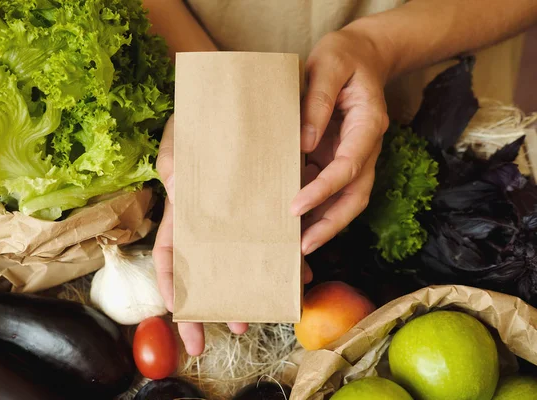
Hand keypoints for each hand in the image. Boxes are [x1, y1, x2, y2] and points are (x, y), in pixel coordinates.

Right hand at [153, 116, 312, 355]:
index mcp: (184, 211)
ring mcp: (242, 214)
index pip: (170, 255)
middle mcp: (213, 220)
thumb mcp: (179, 140)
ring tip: (268, 308)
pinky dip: (288, 254)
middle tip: (234, 327)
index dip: (172, 285)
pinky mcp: (271, 202)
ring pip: (247, 258)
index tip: (180, 312)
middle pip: (210, 269)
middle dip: (218, 301)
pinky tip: (301, 271)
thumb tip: (175, 196)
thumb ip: (174, 167)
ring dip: (256, 285)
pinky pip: (278, 233)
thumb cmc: (199, 118)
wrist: (234, 96)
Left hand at [291, 28, 389, 254]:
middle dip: (331, 225)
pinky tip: (294, 220)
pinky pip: (331, 190)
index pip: (348, 167)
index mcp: (367, 125)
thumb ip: (317, 102)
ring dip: (325, 224)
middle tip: (303, 247)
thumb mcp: (329, 65)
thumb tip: (304, 143)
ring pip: (347, 200)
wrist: (362, 56)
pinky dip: (316, 208)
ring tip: (296, 246)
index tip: (296, 206)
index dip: (323, 190)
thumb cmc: (344, 58)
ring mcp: (355, 156)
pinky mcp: (340, 158)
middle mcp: (366, 148)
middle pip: (355, 196)